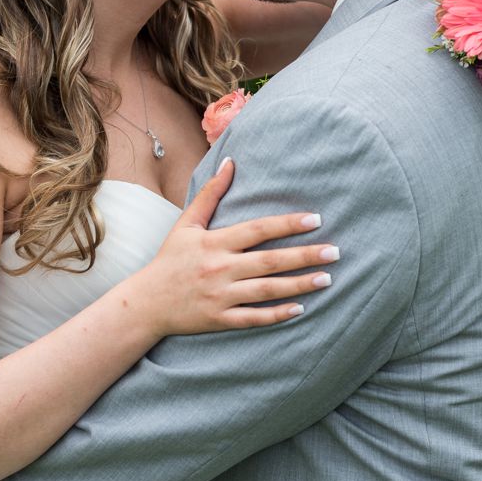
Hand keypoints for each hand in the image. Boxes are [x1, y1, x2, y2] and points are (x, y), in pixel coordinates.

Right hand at [131, 158, 339, 335]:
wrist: (145, 302)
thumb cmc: (169, 260)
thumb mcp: (186, 224)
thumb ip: (211, 194)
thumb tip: (230, 161)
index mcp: (214, 243)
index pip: (258, 230)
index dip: (288, 224)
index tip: (316, 219)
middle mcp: (220, 268)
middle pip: (270, 261)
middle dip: (305, 256)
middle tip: (336, 251)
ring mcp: (221, 296)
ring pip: (267, 290)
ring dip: (300, 285)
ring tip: (328, 278)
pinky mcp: (220, 319)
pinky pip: (253, 317)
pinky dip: (277, 314)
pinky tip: (300, 309)